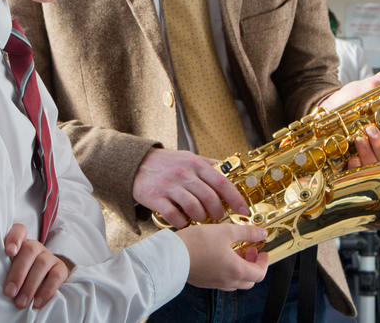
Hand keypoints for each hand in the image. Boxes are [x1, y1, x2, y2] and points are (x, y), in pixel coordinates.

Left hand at [3, 223, 72, 308]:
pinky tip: (37, 302)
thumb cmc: (19, 276)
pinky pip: (56, 277)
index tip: (9, 252)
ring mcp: (49, 256)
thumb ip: (2, 269)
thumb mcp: (9, 269)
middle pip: (29, 250)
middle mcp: (36, 247)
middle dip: (18, 273)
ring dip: (30, 285)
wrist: (43, 279)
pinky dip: (46, 291)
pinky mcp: (61, 268)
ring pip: (42, 264)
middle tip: (9, 293)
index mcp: (21, 243)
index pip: (19, 231)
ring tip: (21, 302)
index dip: (14, 238)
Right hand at [133, 148, 249, 227]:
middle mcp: (184, 174)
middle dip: (218, 212)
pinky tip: (183, 221)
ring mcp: (170, 186)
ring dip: (201, 218)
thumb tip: (231, 172)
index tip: (243, 210)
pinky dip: (182, 222)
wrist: (136, 164)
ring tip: (200, 218)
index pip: (222, 182)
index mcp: (195, 164)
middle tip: (218, 217)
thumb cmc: (166, 163)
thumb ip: (208, 165)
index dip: (236, 198)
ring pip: (194, 208)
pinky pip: (174, 215)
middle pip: (210, 198)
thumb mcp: (189, 158)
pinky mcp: (156, 198)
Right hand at [177, 223, 269, 289]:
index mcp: (236, 270)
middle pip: (249, 280)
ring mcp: (215, 283)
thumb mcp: (226, 231)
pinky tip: (219, 254)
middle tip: (249, 250)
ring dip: (240, 267)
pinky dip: (227, 270)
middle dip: (252, 264)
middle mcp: (227, 280)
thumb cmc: (197, 243)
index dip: (264, 262)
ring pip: (235, 281)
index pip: (259, 274)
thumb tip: (262, 233)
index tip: (262, 252)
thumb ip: (247, 232)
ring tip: (234, 250)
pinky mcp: (204, 281)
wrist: (172, 255)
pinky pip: (222, 280)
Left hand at [318, 72, 379, 168]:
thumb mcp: (361, 89)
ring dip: (368, 153)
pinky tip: (351, 158)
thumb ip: (374, 84)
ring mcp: (366, 158)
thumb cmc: (347, 101)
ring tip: (359, 138)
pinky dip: (356, 166)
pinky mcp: (352, 163)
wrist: (326, 110)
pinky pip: (357, 173)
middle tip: (371, 131)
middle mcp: (379, 148)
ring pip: (374, 166)